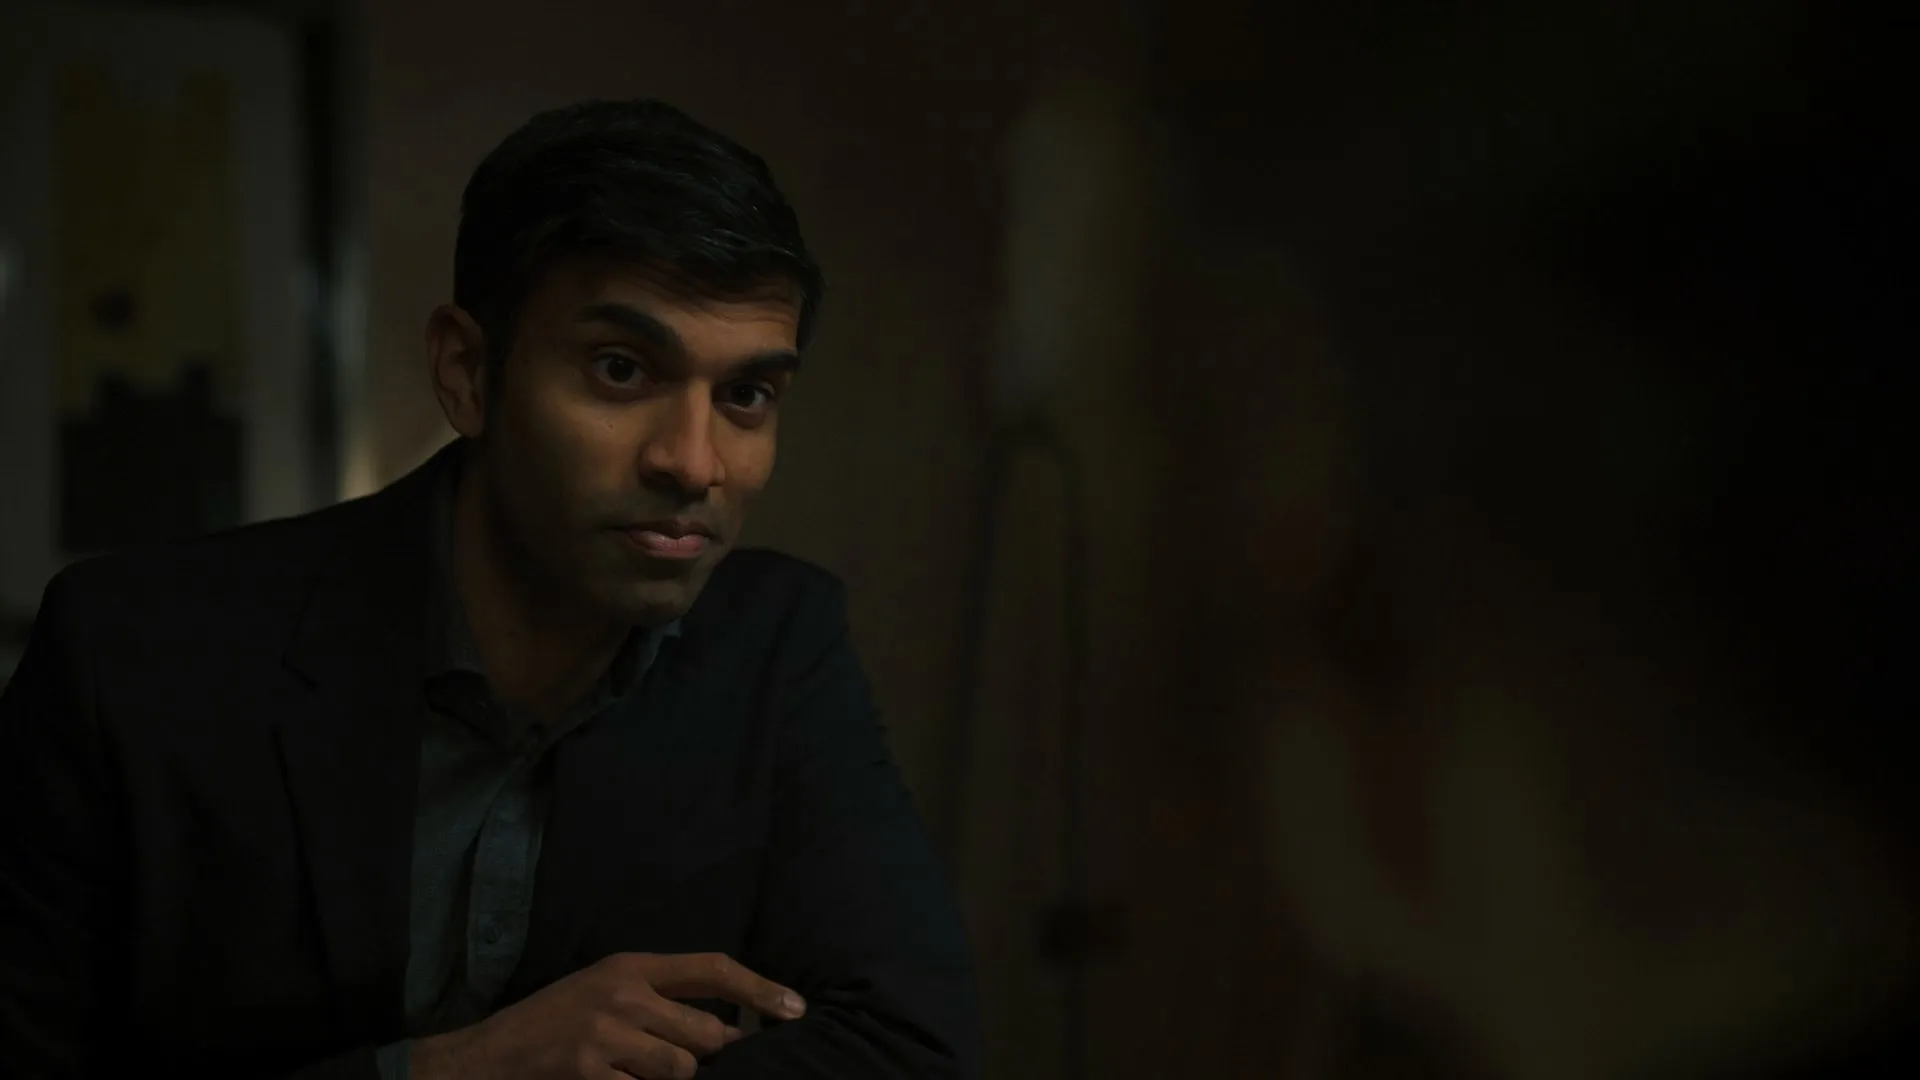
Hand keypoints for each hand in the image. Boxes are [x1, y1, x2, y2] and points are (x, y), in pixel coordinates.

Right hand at [412, 951, 807, 1079]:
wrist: (486, 1057)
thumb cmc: (555, 1022)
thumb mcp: (606, 990)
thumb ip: (664, 999)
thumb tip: (731, 1026)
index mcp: (630, 966)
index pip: (712, 969)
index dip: (761, 990)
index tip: (797, 1009)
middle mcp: (622, 995)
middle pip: (707, 1034)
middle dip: (708, 1057)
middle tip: (681, 1061)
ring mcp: (604, 1037)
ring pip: (683, 1071)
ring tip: (640, 1074)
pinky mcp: (588, 1076)